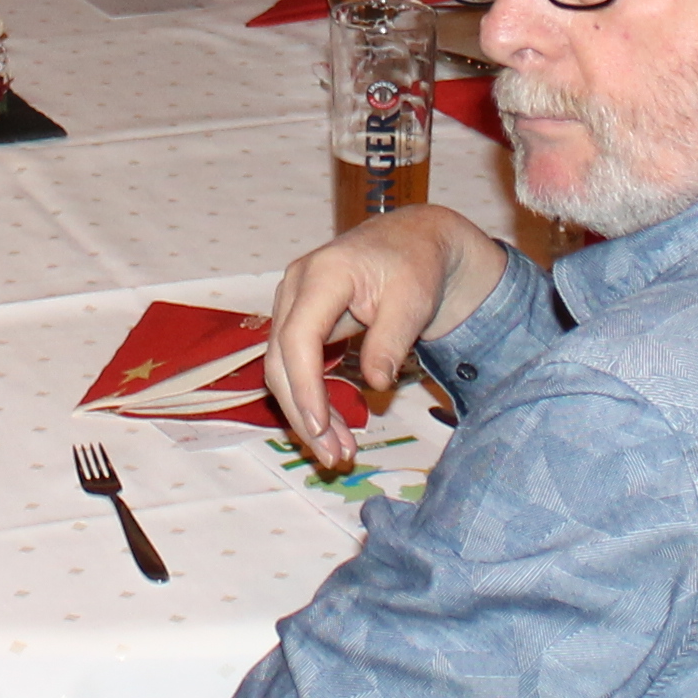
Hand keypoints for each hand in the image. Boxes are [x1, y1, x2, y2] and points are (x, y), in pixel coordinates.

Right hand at [262, 209, 505, 470]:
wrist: (412, 242)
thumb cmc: (415, 266)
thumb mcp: (414, 300)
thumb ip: (391, 340)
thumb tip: (375, 384)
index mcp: (324, 273)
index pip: (298, 337)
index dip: (305, 386)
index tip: (321, 426)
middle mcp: (296, 285)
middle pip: (281, 359)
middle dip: (303, 412)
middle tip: (333, 455)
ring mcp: (291, 301)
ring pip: (282, 367)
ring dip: (305, 412)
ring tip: (337, 452)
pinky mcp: (297, 319)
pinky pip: (294, 365)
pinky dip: (311, 398)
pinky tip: (332, 429)